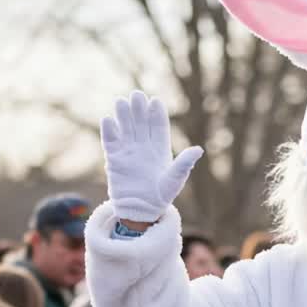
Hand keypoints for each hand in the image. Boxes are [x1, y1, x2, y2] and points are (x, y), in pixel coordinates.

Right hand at [100, 90, 203, 222]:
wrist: (141, 211)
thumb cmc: (161, 197)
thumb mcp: (175, 180)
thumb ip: (184, 164)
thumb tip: (198, 150)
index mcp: (160, 149)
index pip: (158, 127)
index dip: (156, 114)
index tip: (154, 101)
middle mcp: (143, 147)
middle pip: (140, 123)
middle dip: (138, 109)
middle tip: (136, 95)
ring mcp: (128, 152)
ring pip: (125, 128)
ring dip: (123, 115)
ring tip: (121, 102)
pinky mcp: (114, 160)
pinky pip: (111, 142)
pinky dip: (109, 131)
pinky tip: (108, 120)